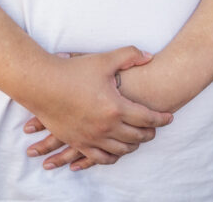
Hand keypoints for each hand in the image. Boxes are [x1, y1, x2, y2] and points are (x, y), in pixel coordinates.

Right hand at [23, 46, 171, 170]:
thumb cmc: (74, 71)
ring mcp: (91, 137)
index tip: (169, 117)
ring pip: (120, 150)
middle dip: (150, 133)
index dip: (161, 118)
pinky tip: (116, 152)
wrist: (42, 85)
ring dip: (133, 146)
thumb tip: (150, 57)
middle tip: (156, 128)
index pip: (147, 117)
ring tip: (139, 139)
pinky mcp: (78, 142)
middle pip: (136, 136)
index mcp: (116, 107)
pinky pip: (99, 158)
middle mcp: (106, 127)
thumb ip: (130, 56)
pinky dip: (112, 157)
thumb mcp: (105, 60)